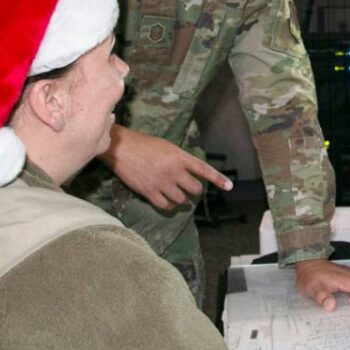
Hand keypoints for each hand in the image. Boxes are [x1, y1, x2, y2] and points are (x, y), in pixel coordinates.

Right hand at [100, 124, 232, 209]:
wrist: (120, 148)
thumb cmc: (143, 143)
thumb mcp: (167, 146)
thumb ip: (180, 159)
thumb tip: (189, 171)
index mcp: (180, 157)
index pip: (204, 170)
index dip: (218, 179)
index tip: (229, 186)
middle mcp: (174, 171)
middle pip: (195, 189)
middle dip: (194, 190)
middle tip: (188, 188)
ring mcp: (162, 183)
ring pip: (181, 200)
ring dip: (180, 199)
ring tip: (174, 192)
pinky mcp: (149, 192)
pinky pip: (166, 206)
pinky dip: (168, 205)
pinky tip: (166, 200)